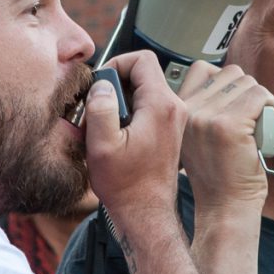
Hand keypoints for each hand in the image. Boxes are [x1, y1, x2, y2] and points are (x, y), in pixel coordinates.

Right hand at [83, 51, 186, 227]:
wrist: (146, 213)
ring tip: (106, 127)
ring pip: (145, 91)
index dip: (117, 64)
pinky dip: (131, 114)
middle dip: (116, 85)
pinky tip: (117, 137)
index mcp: (161, 105)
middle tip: (98, 110)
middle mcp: (174, 108)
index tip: (101, 85)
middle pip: (143, 74)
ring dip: (122, 101)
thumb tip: (102, 85)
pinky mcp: (170, 131)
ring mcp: (175, 120)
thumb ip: (100, 108)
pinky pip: (149, 108)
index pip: (142, 59)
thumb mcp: (102, 145)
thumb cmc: (126, 186)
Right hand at [178, 61, 273, 215]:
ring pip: (248, 83)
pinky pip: (261, 96)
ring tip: (253, 129)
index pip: (201, 69)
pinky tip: (263, 132)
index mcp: (178, 111)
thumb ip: (205, 105)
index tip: (232, 109)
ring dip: (260, 102)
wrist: (224, 208)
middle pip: (230, 73)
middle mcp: (187, 111)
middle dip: (246, 94)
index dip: (224, 84)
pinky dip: (271, 109)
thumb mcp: (199, 136)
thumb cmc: (219, 176)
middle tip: (246, 124)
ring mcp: (206, 117)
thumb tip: (226, 78)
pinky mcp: (229, 126)